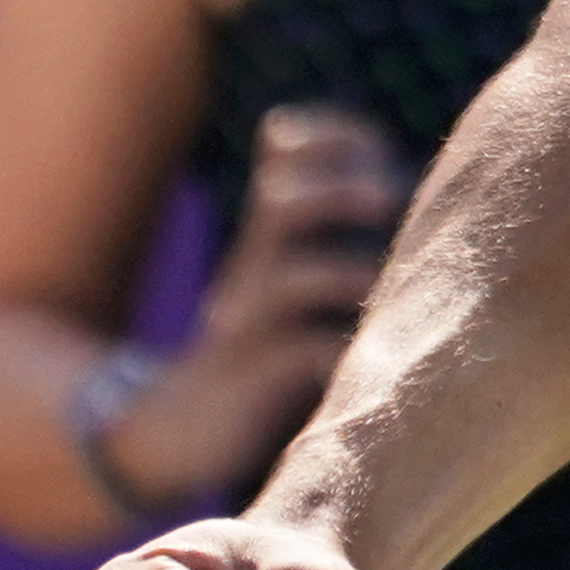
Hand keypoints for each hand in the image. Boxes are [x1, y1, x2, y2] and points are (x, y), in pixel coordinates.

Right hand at [104, 106, 406, 509]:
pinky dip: (335, 349)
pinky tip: (365, 354)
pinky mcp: (255, 383)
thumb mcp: (288, 276)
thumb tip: (368, 162)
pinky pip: (294, 357)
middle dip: (338, 191)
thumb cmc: (259, 344)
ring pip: (287, 281)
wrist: (180, 430)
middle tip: (389, 199)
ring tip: (377, 284)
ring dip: (339, 273)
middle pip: (282, 207)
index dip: (335, 139)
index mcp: (269, 237)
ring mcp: (252, 328)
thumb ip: (325, 221)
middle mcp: (256, 272)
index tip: (380, 148)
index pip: (291, 159)